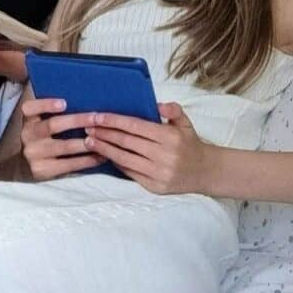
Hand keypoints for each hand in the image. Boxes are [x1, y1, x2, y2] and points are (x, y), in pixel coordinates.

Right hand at [20, 97, 106, 180]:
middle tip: (96, 118)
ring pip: (64, 146)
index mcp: (27, 120)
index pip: (30, 108)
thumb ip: (51, 114)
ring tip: (104, 138)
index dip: (46, 104)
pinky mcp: (42, 171)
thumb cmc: (41, 140)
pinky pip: (69, 164)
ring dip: (87, 142)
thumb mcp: (39, 125)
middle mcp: (27, 136)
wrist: (24, 168)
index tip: (64, 103)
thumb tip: (83, 101)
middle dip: (77, 120)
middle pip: (53, 125)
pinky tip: (100, 156)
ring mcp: (33, 154)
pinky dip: (87, 160)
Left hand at [85, 102, 212, 194]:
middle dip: (104, 134)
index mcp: (170, 137)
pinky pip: (130, 173)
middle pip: (126, 142)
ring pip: (125, 159)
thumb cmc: (190, 144)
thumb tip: (159, 104)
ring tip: (89, 141)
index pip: (135, 127)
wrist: (206, 172)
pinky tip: (104, 155)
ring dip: (104, 149)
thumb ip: (173, 111)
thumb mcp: (185, 123)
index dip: (114, 121)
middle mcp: (164, 156)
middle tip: (86, 127)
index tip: (97, 116)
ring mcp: (159, 173)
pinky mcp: (155, 187)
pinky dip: (116, 163)